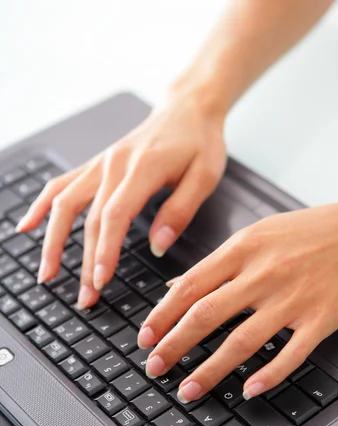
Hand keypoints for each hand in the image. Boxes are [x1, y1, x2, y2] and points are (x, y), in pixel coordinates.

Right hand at [16, 88, 226, 308]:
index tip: (100, 281)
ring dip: (52, 241)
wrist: (187, 109)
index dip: (104, 251)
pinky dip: (40, 206)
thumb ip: (180, 211)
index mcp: (142, 168)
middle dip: (84, 263)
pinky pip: (60, 184)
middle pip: (89, 219)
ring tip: (46, 274)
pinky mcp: (96, 164)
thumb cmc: (199, 141)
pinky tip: (27, 226)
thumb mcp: (205, 176)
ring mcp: (100, 163)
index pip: (114, 216)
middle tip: (84, 298)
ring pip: (65, 203)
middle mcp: (114, 165)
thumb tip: (158, 246)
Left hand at [138, 183, 337, 401]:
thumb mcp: (257, 234)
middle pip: (206, 315)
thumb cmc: (309, 230)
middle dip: (173, 346)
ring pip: (243, 341)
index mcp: (243, 249)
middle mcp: (264, 273)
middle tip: (154, 368)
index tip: (144, 338)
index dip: (161, 316)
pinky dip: (269, 375)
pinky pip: (291, 354)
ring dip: (210, 370)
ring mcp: (293, 298)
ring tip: (188, 389)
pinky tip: (249, 390)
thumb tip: (176, 286)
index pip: (190, 286)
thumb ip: (218, 263)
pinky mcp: (321, 318)